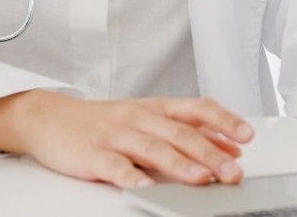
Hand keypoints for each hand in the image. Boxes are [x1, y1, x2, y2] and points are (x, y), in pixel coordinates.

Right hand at [0, 89, 254, 188]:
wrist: (49, 118)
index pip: (196, 109)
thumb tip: (228, 145)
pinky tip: (147, 189)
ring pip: (154, 149)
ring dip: (181, 165)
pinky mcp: (94, 155)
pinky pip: (116, 167)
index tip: (247, 135)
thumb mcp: (147, 118)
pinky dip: (133, 178)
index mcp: (155, 108)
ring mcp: (116, 136)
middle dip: (211, 153)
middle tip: (234, 171)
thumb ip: (186, 130)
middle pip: (181, 133)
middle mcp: (139, 118)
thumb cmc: (103, 121)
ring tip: (202, 179)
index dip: (223, 121)